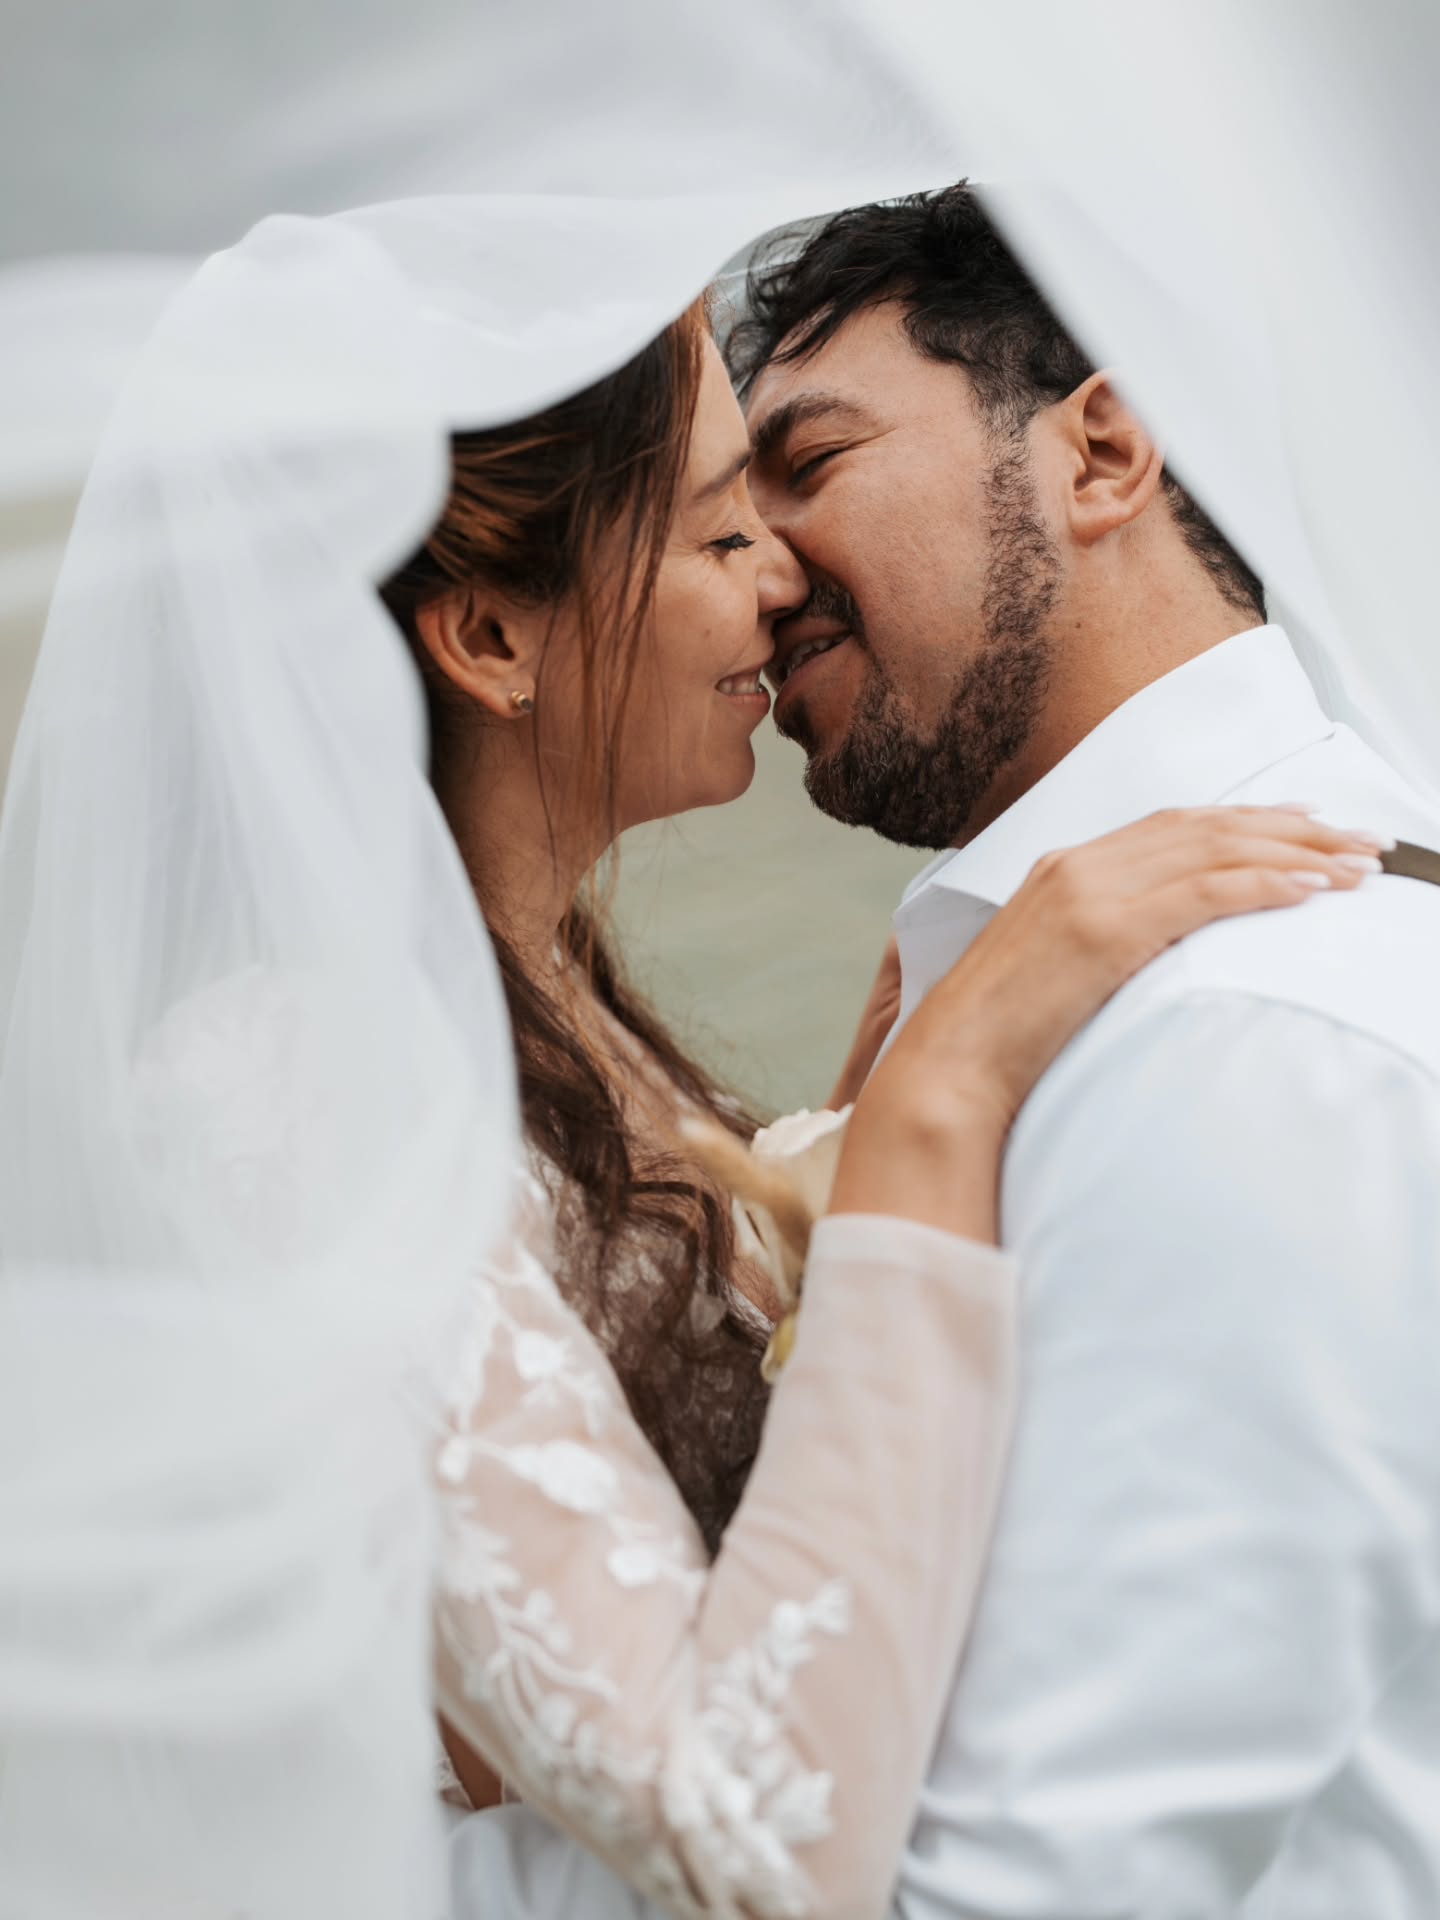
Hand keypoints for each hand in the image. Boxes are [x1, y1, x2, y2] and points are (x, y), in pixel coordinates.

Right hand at [828, 806, 1390, 1239]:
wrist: (947, 1070)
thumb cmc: (994, 1041)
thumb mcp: (1051, 970)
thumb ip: (1099, 939)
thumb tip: (1161, 950)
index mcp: (1061, 868)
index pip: (1173, 827)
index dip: (1246, 821)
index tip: (1305, 829)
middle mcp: (1075, 865)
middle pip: (1204, 827)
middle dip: (1290, 829)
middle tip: (1358, 840)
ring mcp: (1086, 892)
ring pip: (1213, 852)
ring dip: (1296, 855)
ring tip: (1356, 866)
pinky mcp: (1101, 931)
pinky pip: (1201, 894)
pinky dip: (1262, 886)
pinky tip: (1309, 891)